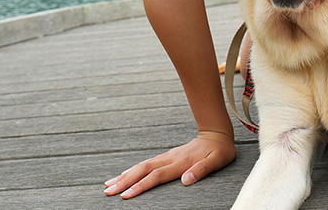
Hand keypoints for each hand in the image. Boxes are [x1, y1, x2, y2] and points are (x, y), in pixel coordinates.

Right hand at [103, 130, 235, 197]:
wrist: (217, 133)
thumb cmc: (220, 150)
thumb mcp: (217, 161)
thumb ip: (202, 170)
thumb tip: (186, 181)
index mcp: (181, 162)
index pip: (156, 176)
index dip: (141, 186)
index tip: (126, 195)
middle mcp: (171, 158)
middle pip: (143, 170)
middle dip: (125, 181)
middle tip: (108, 191)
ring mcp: (168, 156)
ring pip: (142, 166)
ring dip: (125, 175)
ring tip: (109, 184)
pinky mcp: (167, 156)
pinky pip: (146, 163)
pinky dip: (133, 170)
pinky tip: (125, 174)